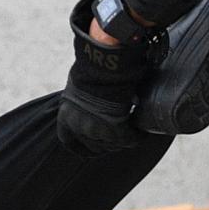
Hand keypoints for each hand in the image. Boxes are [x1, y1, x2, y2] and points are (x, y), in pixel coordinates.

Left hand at [58, 0, 160, 153]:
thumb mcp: (79, 89)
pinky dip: (137, 137)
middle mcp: (77, 127)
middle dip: (109, 142)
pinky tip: (143, 133)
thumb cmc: (94, 68)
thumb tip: (92, 105)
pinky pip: (128, 139)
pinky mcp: (114, 128)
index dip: (84, 145)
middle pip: (96, 147)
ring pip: (113, 144)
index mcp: (65, 118)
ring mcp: (95, 129)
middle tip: (121, 134)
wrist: (104, 61)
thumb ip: (83, 104)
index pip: (71, 144)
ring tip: (133, 132)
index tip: (95, 143)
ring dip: (124, 139)